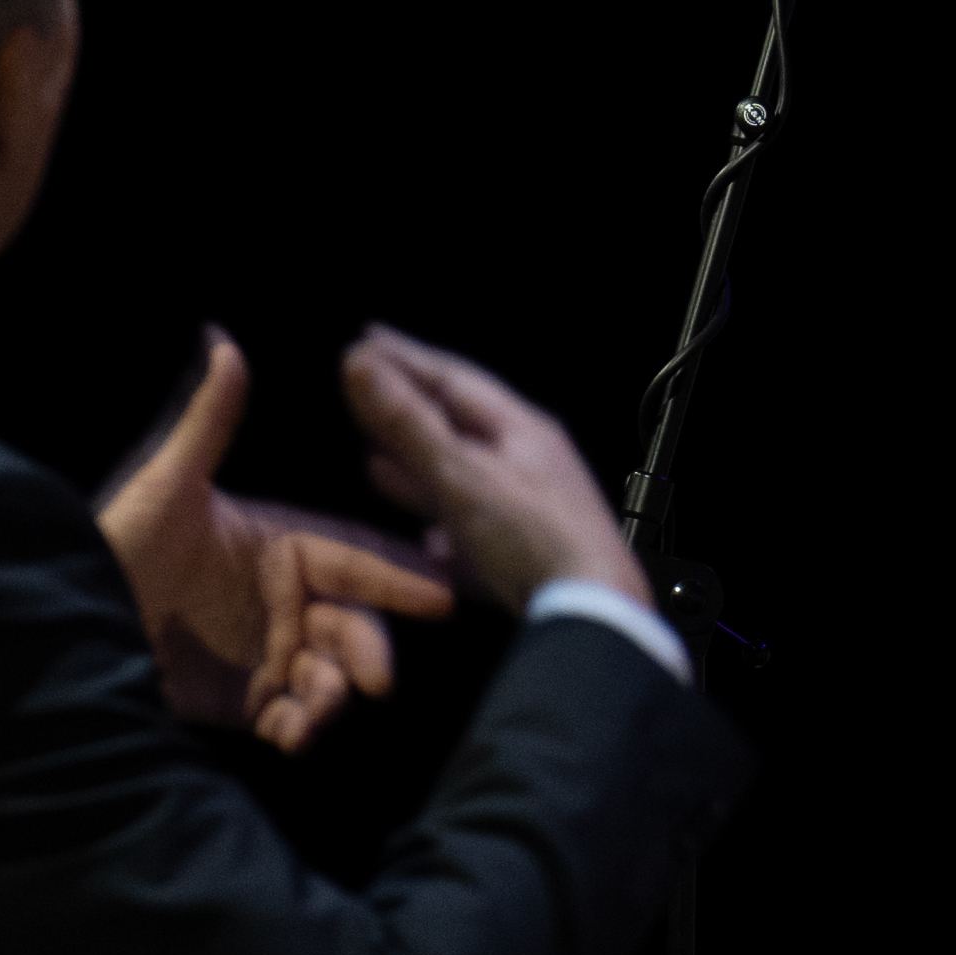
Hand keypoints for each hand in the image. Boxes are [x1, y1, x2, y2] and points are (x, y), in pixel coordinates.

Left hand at [102, 331, 447, 747]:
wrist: (64, 625)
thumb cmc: (116, 545)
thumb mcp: (164, 483)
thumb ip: (205, 420)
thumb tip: (222, 341)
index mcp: (276, 548)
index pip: (351, 558)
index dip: (396, 577)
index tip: (440, 598)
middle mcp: (281, 601)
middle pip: (353, 626)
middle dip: (370, 653)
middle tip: (377, 682)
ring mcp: (265, 653)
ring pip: (330, 677)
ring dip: (333, 697)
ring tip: (309, 715)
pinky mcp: (244, 701)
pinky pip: (294, 718)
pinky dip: (302, 729)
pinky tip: (289, 736)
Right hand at [336, 324, 639, 612]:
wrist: (593, 613)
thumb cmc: (538, 542)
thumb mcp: (460, 474)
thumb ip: (408, 423)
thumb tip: (362, 367)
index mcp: (522, 431)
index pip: (454, 378)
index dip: (405, 358)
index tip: (367, 341)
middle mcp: (530, 462)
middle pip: (458, 423)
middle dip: (408, 407)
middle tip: (369, 389)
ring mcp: (531, 508)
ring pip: (463, 475)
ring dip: (418, 464)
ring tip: (376, 454)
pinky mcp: (528, 554)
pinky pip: (473, 528)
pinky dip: (441, 524)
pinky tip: (425, 538)